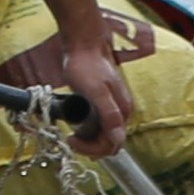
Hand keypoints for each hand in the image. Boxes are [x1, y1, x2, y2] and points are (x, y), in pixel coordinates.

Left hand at [58, 41, 135, 157]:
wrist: (83, 46)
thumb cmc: (87, 66)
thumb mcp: (96, 91)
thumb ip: (109, 115)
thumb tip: (118, 139)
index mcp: (122, 111)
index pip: (112, 144)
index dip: (91, 148)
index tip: (72, 139)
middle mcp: (121, 113)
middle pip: (109, 144)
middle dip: (90, 147)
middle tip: (70, 139)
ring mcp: (112, 109)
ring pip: (103, 137)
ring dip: (88, 141)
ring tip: (72, 133)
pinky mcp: (103, 105)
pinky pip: (98, 127)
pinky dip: (87, 132)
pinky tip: (76, 126)